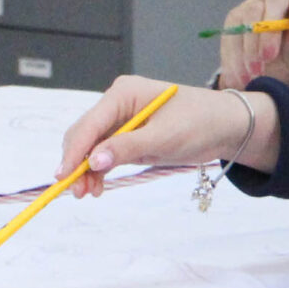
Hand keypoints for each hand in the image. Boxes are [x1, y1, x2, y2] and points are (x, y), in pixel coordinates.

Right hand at [57, 76, 279, 196]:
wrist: (225, 126)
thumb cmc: (199, 123)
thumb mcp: (165, 137)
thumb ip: (128, 147)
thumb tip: (93, 160)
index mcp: (123, 93)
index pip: (89, 124)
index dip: (74, 151)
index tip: (63, 176)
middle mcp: (117, 104)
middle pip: (85, 135)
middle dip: (77, 163)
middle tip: (77, 193)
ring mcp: (121, 120)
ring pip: (91, 147)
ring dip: (86, 171)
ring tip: (89, 194)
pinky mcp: (128, 137)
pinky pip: (104, 154)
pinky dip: (99, 170)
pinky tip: (98, 187)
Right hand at [217, 0, 288, 86]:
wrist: (267, 68)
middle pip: (270, 5)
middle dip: (268, 32)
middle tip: (268, 57)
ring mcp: (252, 5)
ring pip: (247, 19)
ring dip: (249, 49)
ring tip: (253, 75)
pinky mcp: (234, 19)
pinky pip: (231, 35)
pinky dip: (234, 58)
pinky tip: (238, 77)